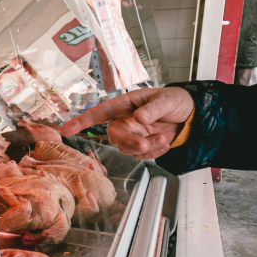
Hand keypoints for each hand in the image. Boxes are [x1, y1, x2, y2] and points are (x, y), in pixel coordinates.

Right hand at [60, 87, 193, 160]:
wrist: (190, 116)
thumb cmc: (174, 101)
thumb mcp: (167, 100)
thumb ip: (153, 108)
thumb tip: (139, 118)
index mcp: (125, 104)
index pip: (99, 113)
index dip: (81, 121)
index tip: (66, 130)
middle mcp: (125, 121)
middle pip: (114, 136)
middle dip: (128, 142)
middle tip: (144, 144)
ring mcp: (133, 135)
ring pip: (126, 148)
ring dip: (145, 148)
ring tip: (163, 138)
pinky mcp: (142, 147)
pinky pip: (141, 156)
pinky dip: (154, 152)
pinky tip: (165, 142)